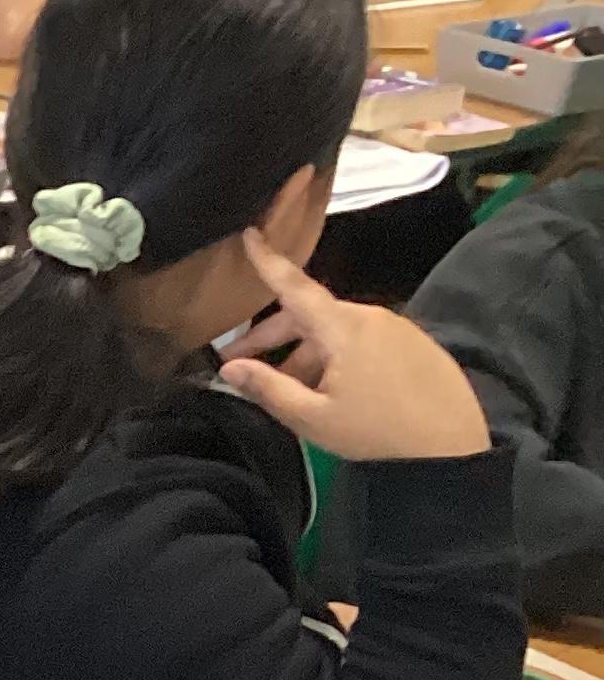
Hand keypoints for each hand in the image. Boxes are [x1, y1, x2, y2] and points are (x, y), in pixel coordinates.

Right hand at [219, 227, 489, 459]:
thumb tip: (230, 369)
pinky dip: (335, 357)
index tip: (249, 234)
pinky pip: (363, 342)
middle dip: (271, 337)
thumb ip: (268, 388)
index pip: (295, 286)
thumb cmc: (375, 431)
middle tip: (240, 366)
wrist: (450, 445)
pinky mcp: (414, 344)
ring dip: (304, 354)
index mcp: (343, 328)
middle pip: (310, 316)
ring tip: (289, 390)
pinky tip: (330, 391)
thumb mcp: (312, 417)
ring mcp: (396, 328)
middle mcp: (370, 317)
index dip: (268, 262)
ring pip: (336, 332)